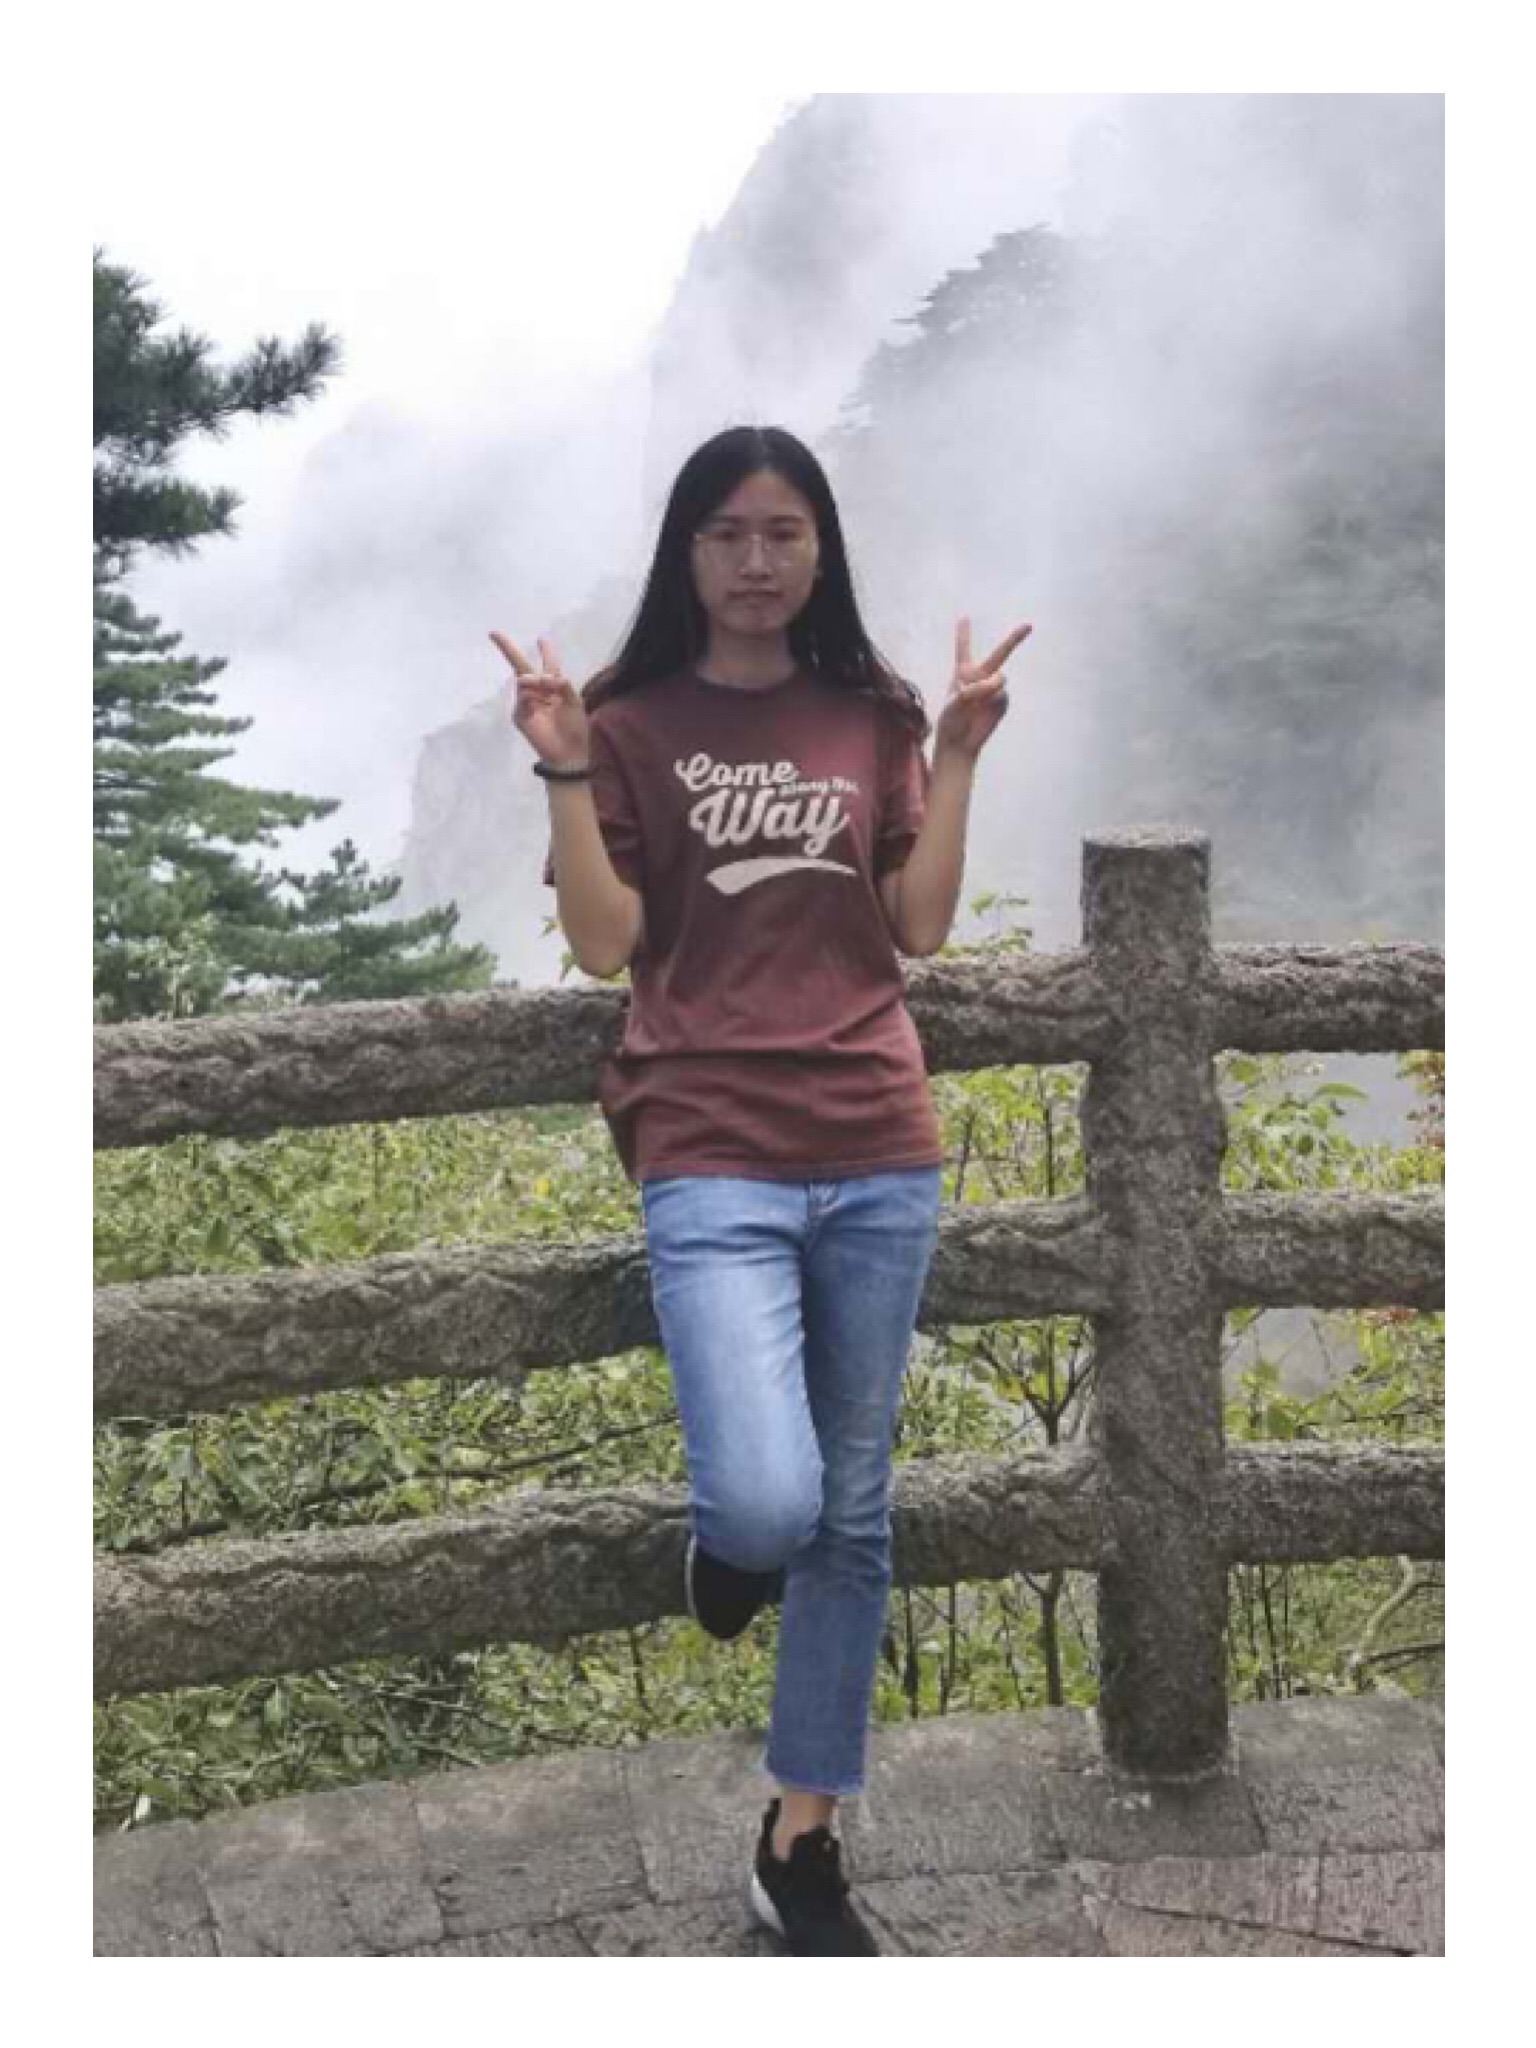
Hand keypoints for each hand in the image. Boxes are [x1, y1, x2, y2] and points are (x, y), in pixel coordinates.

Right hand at [491, 632, 590, 769]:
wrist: (569, 753)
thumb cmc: (575, 728)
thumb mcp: (575, 703)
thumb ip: (563, 686)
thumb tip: (548, 676)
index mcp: (554, 688)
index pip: (549, 665)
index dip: (546, 651)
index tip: (541, 638)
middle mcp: (539, 692)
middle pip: (522, 667)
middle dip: (508, 649)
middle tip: (494, 633)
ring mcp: (527, 704)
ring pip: (523, 681)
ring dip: (534, 680)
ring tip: (545, 687)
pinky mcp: (520, 716)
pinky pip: (522, 699)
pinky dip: (530, 697)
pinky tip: (539, 704)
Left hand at [933, 616, 1030, 763]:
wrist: (959, 743)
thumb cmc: (950, 721)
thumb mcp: (956, 702)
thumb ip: (976, 688)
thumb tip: (1001, 681)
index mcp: (962, 673)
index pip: (963, 649)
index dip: (964, 633)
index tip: (964, 617)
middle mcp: (980, 677)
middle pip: (1000, 654)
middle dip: (1014, 639)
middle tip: (1029, 625)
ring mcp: (993, 689)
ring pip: (1000, 679)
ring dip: (989, 689)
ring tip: (975, 705)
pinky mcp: (1001, 702)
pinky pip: (1003, 695)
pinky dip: (994, 701)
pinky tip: (985, 712)